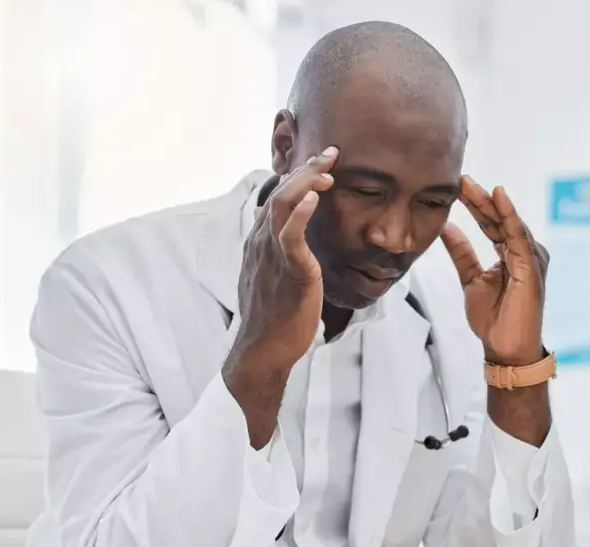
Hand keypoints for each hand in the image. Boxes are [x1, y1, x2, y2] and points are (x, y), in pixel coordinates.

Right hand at [230, 147, 338, 371]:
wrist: (263, 349)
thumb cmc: (272, 317)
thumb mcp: (270, 275)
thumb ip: (274, 250)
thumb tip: (274, 227)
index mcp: (258, 242)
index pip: (276, 198)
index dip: (298, 177)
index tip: (321, 163)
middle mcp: (261, 242)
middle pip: (280, 193)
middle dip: (306, 169)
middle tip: (331, 153)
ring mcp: (272, 256)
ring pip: (283, 205)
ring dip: (306, 181)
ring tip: (328, 168)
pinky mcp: (289, 271)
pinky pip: (291, 236)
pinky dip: (301, 213)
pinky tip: (315, 198)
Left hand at [440, 176, 549, 365]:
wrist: (505, 348)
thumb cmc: (493, 319)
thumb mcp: (470, 279)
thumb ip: (461, 253)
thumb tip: (445, 227)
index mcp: (510, 253)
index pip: (490, 223)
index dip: (474, 204)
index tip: (455, 186)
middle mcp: (523, 251)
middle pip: (498, 219)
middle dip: (479, 198)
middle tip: (460, 178)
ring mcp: (529, 258)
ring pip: (507, 222)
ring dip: (489, 202)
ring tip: (470, 184)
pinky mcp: (531, 266)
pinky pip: (518, 236)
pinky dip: (508, 215)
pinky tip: (498, 197)